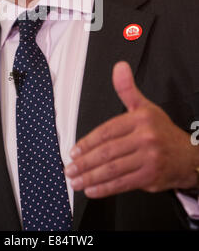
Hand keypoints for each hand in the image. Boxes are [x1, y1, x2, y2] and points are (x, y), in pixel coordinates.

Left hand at [65, 61, 198, 197]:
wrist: (188, 156)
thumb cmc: (161, 131)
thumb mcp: (144, 107)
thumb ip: (127, 89)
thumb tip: (119, 67)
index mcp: (140, 119)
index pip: (107, 131)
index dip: (88, 142)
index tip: (74, 151)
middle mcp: (146, 138)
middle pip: (108, 151)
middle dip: (85, 162)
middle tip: (70, 168)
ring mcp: (149, 159)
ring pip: (113, 169)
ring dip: (91, 177)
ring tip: (75, 180)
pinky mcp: (150, 177)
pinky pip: (123, 183)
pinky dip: (105, 189)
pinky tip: (92, 190)